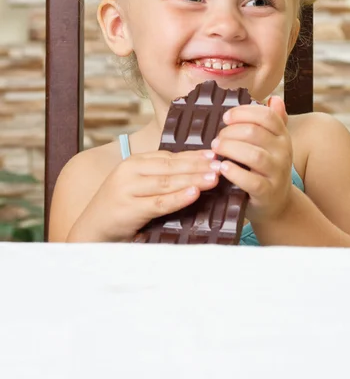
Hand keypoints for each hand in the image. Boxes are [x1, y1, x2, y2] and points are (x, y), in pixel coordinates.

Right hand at [68, 150, 218, 241]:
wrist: (91, 230)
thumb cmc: (120, 208)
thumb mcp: (138, 186)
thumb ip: (160, 177)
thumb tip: (194, 171)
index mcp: (134, 162)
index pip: (169, 156)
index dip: (193, 156)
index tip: (215, 155)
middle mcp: (130, 171)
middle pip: (171, 166)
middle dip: (198, 166)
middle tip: (221, 165)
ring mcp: (127, 189)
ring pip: (167, 182)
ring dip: (193, 179)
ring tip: (214, 178)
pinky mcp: (128, 208)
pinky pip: (159, 202)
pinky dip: (178, 197)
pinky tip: (194, 194)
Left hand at [210, 96, 292, 223]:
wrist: (276, 203)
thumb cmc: (266, 168)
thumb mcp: (272, 144)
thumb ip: (272, 121)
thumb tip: (274, 98)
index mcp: (282, 136)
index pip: (266, 116)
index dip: (244, 112)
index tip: (226, 117)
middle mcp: (283, 152)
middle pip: (255, 133)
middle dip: (231, 132)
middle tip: (217, 139)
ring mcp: (277, 173)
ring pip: (254, 155)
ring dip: (230, 149)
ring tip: (216, 149)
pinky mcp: (267, 192)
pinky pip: (251, 181)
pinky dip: (235, 173)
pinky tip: (222, 168)